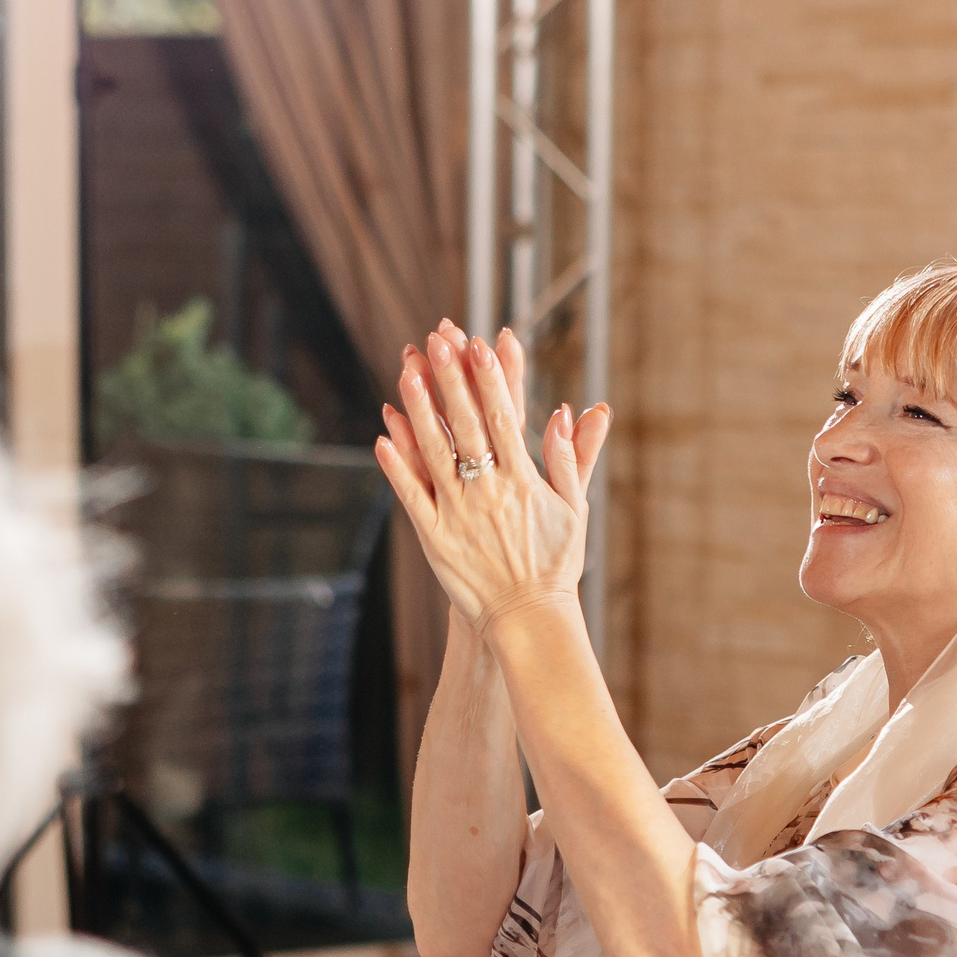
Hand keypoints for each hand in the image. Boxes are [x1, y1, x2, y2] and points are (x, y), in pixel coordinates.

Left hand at [374, 323, 612, 629]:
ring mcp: (459, 513)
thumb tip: (567, 411)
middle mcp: (489, 491)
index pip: (504, 418)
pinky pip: (411, 496)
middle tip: (437, 339)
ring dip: (418, 410)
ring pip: (433, 453)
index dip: (491, 378)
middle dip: (451, 379)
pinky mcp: (434, 537)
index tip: (480, 342)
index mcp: (525, 480)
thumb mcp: (575, 508)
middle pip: (465, 425)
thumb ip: (571, 458)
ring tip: (405, 372)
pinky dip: (396, 466)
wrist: (529, 617)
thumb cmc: (555, 562)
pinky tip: (381, 435)